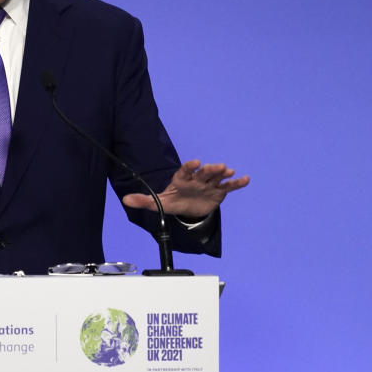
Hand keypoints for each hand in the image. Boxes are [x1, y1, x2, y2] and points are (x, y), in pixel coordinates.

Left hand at [122, 159, 249, 218]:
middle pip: (204, 172)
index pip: (185, 171)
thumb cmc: (172, 201)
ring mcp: (208, 184)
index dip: (190, 166)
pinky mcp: (218, 192)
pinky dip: (236, 183)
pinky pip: (228, 187)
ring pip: (217, 177)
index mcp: (182, 179)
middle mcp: (196, 179)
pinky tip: (245, 179)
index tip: (195, 163)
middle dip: (210, 169)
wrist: (187, 208)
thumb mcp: (159, 203)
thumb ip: (144, 200)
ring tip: (230, 171)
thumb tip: (125, 200)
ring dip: (223, 173)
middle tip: (218, 166)